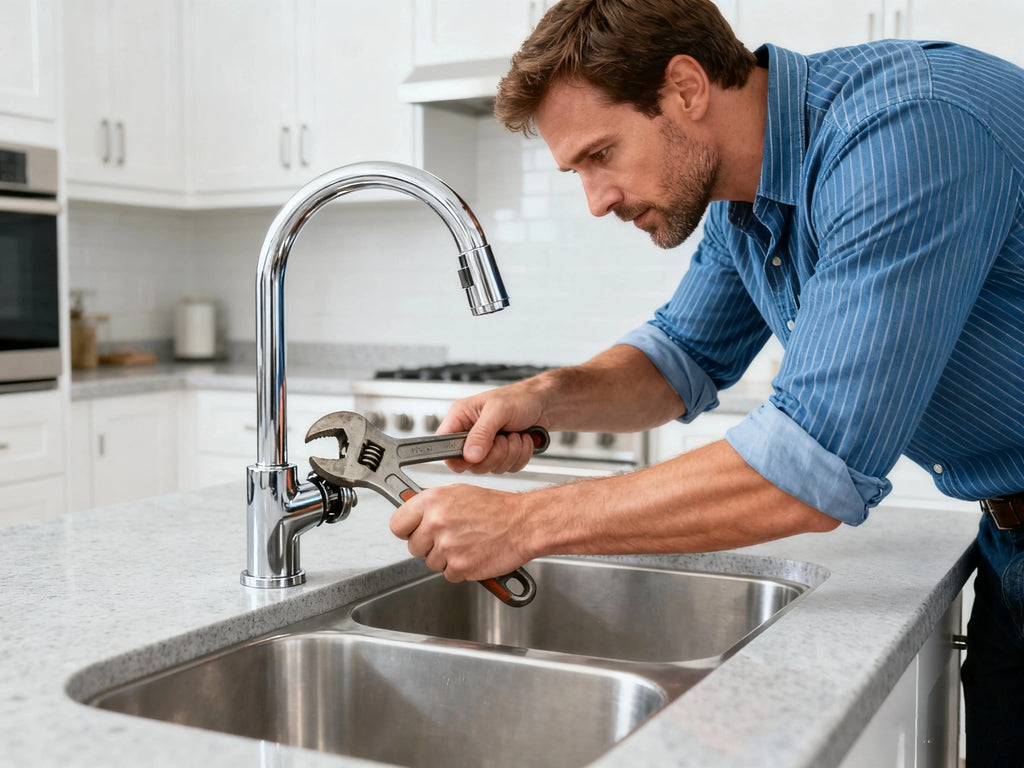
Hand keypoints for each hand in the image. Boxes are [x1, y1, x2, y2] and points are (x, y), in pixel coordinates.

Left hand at [389, 484, 530, 581]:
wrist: (523, 523)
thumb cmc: (496, 508)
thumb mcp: (458, 493)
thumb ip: (432, 505)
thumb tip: (413, 515)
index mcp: (433, 501)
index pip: (397, 525)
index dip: (407, 530)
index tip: (414, 531)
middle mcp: (436, 523)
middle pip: (414, 547)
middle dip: (429, 545)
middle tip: (450, 536)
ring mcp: (447, 547)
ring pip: (430, 562)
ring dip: (445, 557)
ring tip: (466, 542)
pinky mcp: (459, 567)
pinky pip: (448, 574)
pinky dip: (459, 569)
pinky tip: (472, 553)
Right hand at [437, 382, 549, 473]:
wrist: (545, 403)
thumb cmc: (521, 398)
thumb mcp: (498, 410)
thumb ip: (482, 433)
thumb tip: (469, 455)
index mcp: (461, 418)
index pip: (444, 445)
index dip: (458, 457)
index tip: (476, 456)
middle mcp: (470, 433)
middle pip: (470, 464)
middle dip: (495, 453)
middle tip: (504, 437)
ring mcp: (486, 446)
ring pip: (491, 468)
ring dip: (510, 453)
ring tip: (515, 435)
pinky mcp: (501, 454)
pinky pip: (507, 469)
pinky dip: (520, 456)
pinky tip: (522, 440)